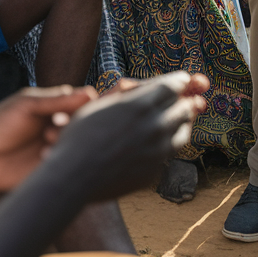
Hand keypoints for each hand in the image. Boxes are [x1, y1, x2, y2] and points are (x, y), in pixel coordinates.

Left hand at [0, 86, 97, 192]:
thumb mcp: (27, 106)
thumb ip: (57, 100)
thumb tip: (90, 93)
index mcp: (57, 107)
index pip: (86, 103)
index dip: (88, 106)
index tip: (72, 110)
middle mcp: (61, 127)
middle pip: (86, 123)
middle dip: (74, 124)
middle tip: (52, 128)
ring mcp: (58, 147)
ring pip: (80, 143)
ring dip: (66, 140)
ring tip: (46, 142)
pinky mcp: (53, 169)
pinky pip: (70, 163)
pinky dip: (61, 157)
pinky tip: (43, 156)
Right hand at [50, 71, 209, 201]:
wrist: (73, 177)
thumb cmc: (80, 137)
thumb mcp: (100, 105)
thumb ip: (125, 94)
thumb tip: (138, 86)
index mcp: (141, 104)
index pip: (174, 86)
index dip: (181, 81)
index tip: (183, 80)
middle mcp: (156, 126)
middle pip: (184, 108)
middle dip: (183, 101)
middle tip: (182, 99)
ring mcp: (158, 151)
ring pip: (182, 132)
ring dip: (181, 123)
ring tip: (174, 119)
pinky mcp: (155, 170)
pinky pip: (169, 153)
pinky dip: (167, 144)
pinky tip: (157, 143)